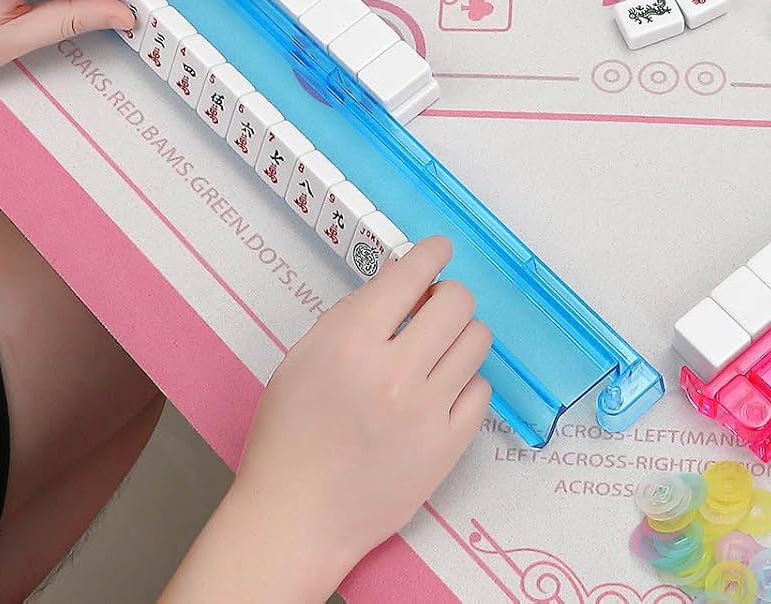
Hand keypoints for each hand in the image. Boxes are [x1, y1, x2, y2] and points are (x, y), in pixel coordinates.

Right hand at [222, 239, 490, 592]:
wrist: (295, 519)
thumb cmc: (290, 437)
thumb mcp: (304, 357)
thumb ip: (354, 313)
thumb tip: (401, 277)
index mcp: (352, 343)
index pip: (413, 274)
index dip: (432, 253)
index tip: (440, 250)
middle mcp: (394, 373)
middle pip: (458, 302)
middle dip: (447, 296)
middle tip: (432, 310)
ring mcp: (426, 412)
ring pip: (477, 341)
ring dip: (460, 336)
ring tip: (437, 352)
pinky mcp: (447, 448)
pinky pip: (480, 391)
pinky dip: (464, 384)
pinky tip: (440, 392)